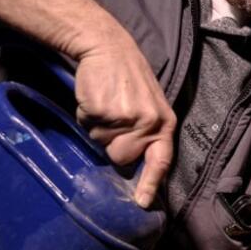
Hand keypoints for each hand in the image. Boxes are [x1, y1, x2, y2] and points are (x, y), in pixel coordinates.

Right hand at [72, 33, 175, 207]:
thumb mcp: (148, 106)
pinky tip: (96, 98)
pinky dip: (86, 116)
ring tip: (106, 105)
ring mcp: (126, 117)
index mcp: (164, 123)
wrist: (107, 46)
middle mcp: (149, 123)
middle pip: (122, 159)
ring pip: (102, 144)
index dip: (150, 183)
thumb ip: (146, 134)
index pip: (161, 161)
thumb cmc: (127, 79)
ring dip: (98, 129)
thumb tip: (132, 165)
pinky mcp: (103, 111)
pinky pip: (88, 127)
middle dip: (112, 145)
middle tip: (114, 117)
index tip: (142, 203)